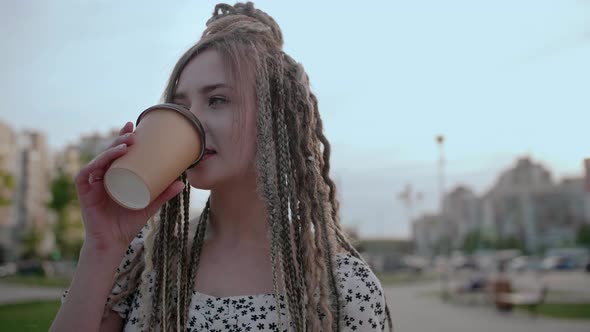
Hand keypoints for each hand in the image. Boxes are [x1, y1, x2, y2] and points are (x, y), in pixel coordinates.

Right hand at [74, 122, 184, 253]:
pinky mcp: (84, 192)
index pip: (118, 152)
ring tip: (125, 144)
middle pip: (108, 152)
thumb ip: (164, 194)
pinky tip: (106, 159)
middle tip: (133, 134)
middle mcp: (102, 176)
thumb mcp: (150, 205)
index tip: (135, 126)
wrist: (114, 242)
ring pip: (98, 160)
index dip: (123, 137)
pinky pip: (86, 174)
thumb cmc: (129, 222)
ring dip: (110, 149)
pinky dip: (95, 164)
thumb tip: (182, 182)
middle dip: (119, 140)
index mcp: (115, 175)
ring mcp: (92, 183)